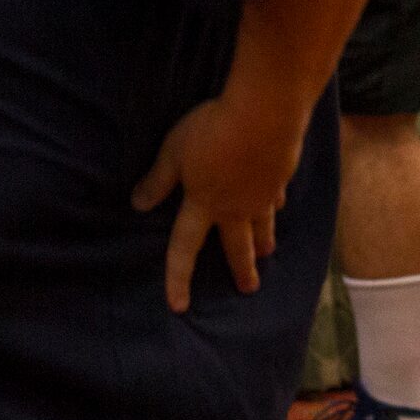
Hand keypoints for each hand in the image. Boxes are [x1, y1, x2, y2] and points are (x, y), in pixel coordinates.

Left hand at [131, 92, 309, 311]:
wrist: (264, 113)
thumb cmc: (212, 130)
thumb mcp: (174, 152)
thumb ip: (158, 179)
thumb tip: (138, 204)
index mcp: (204, 205)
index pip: (184, 249)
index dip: (178, 279)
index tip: (179, 306)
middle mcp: (235, 208)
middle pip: (237, 246)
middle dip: (242, 269)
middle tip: (248, 289)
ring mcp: (263, 194)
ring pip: (263, 226)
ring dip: (264, 242)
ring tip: (268, 253)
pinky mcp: (281, 175)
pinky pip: (276, 197)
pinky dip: (275, 205)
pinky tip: (279, 204)